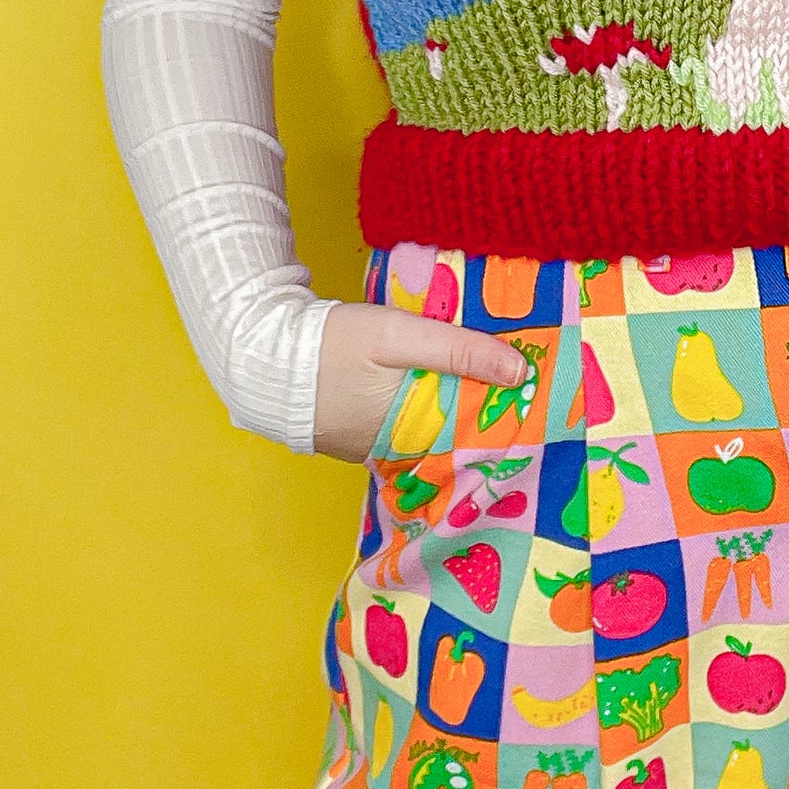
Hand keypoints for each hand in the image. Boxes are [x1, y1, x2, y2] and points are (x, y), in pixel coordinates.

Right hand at [312, 300, 526, 463]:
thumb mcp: (397, 335)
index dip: (497, 415)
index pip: (468, 435)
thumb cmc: (332, 343)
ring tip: (474, 383)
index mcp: (407, 436)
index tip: (527, 397)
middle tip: (507, 386)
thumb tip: (520, 372)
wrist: (260, 352)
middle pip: (445, 435)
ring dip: (442, 411)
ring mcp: (364, 449)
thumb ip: (458, 350)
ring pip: (420, 432)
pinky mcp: (347, 437)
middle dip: (472, 412)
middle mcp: (389, 454)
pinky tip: (424, 388)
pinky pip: (393, 429)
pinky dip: (411, 411)